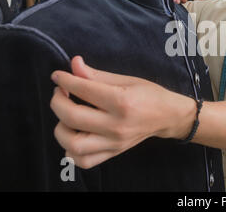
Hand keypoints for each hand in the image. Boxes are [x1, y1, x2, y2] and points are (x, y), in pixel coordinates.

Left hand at [50, 56, 195, 168]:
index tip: (58, 76)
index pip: (84, 89)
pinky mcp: (113, 152)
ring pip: (73, 144)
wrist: (168, 116)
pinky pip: (83, 160)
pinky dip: (71, 151)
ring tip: (65, 116)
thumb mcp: (126, 80)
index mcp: (123, 102)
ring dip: (60, 128)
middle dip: (57, 101)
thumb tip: (74, 64)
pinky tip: (74, 135)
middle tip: (59, 93)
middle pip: (73, 117)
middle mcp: (117, 125)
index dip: (65, 80)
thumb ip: (97, 75)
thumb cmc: (150, 94)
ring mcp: (114, 142)